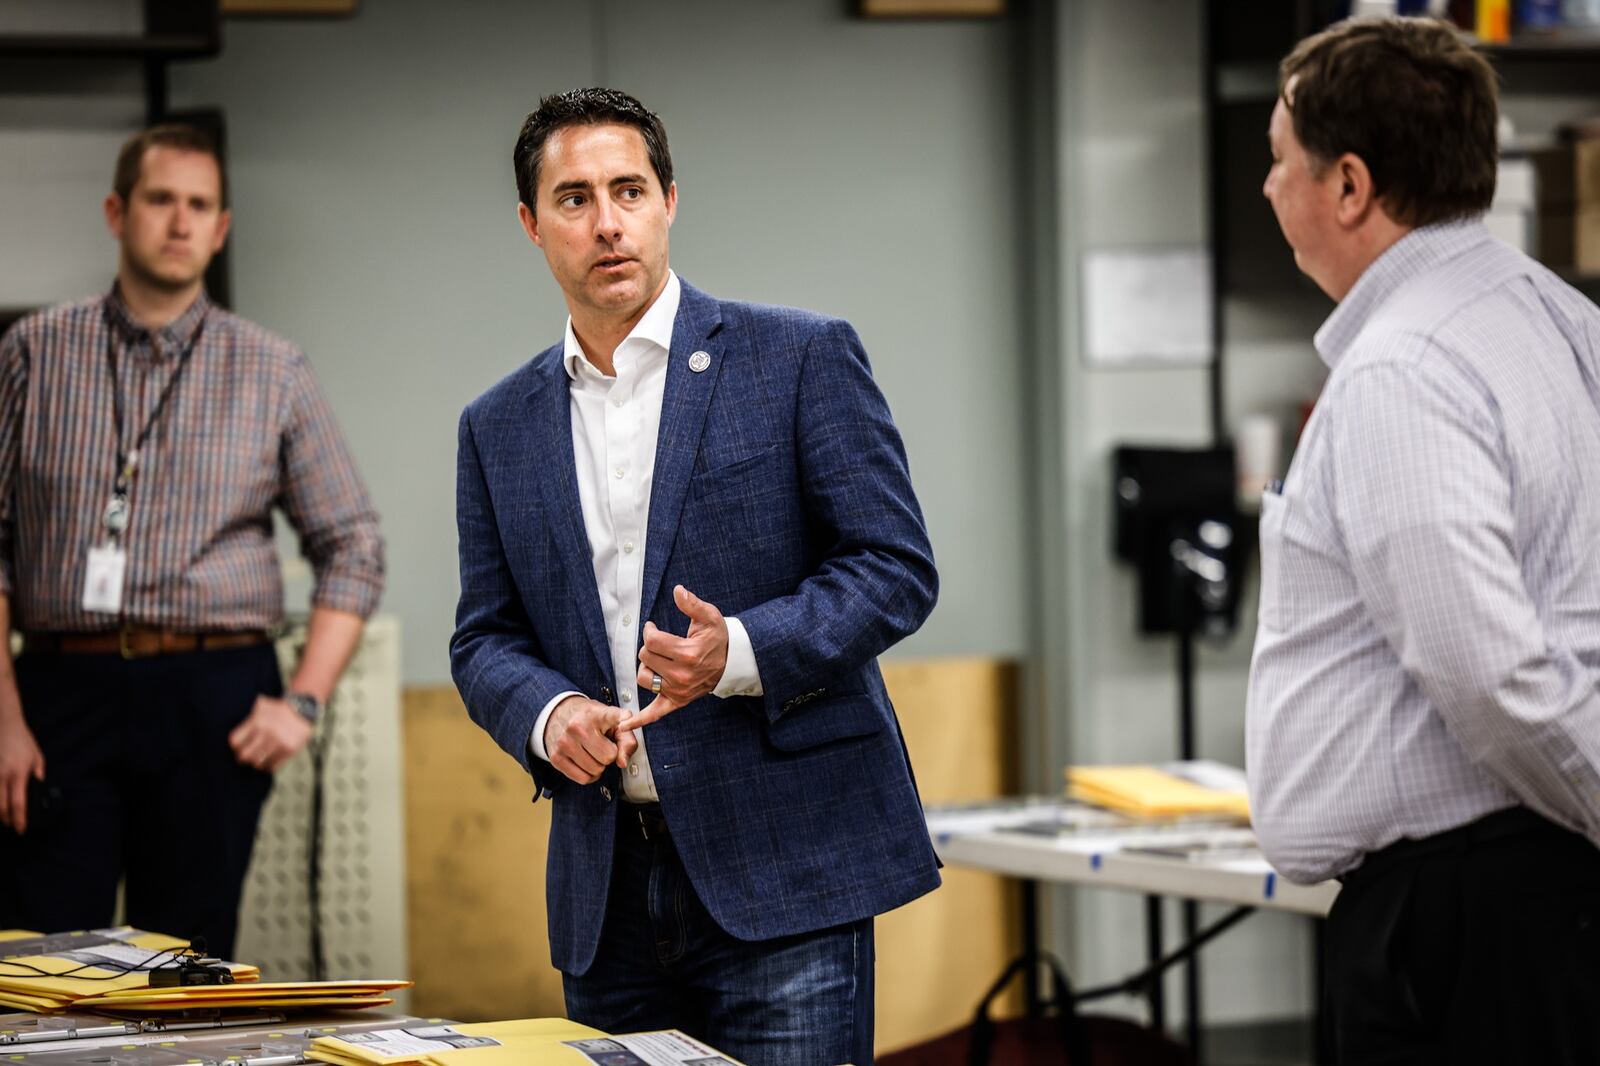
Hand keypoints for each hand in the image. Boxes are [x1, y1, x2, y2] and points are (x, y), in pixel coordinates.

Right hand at [0, 713, 44, 833]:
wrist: (4, 724)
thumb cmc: (22, 741)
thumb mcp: (37, 757)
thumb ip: (38, 775)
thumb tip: (39, 789)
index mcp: (19, 774)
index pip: (18, 804)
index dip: (19, 820)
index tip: (21, 829)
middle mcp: (2, 776)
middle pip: (1, 807)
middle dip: (6, 820)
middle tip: (12, 825)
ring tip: (4, 818)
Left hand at [228, 696, 313, 771]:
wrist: (303, 709)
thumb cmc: (279, 709)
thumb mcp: (262, 707)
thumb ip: (249, 719)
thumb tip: (237, 735)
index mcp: (257, 721)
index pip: (235, 741)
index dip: (235, 746)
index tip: (238, 747)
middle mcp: (267, 732)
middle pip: (244, 755)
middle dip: (242, 757)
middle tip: (244, 758)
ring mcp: (278, 742)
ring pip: (258, 762)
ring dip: (255, 763)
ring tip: (257, 761)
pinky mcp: (289, 750)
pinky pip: (273, 765)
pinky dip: (268, 766)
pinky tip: (268, 763)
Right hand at [544, 695, 635, 783]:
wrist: (558, 714)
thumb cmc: (588, 719)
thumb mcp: (610, 721)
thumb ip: (626, 739)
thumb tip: (622, 762)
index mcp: (594, 714)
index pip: (611, 716)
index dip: (622, 717)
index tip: (627, 717)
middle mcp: (577, 727)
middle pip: (608, 756)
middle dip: (609, 754)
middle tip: (602, 745)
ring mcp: (564, 743)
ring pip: (595, 770)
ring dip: (599, 766)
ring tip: (593, 753)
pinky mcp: (556, 758)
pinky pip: (583, 779)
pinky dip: (589, 775)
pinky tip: (586, 763)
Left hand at [623, 585, 727, 732]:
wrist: (731, 662)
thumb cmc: (718, 638)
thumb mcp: (709, 616)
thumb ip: (692, 604)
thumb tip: (678, 590)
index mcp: (688, 654)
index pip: (651, 641)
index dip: (649, 631)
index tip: (652, 628)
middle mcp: (682, 675)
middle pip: (645, 657)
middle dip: (649, 647)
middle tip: (659, 643)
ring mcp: (678, 690)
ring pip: (644, 678)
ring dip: (647, 668)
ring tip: (658, 661)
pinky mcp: (677, 701)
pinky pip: (655, 713)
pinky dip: (640, 720)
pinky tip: (625, 724)